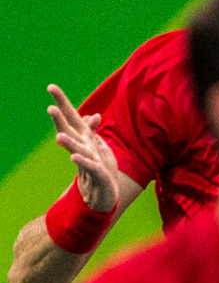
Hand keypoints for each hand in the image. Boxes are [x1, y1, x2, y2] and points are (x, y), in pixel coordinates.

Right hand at [47, 84, 119, 212]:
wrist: (103, 195)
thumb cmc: (100, 169)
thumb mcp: (98, 147)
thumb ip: (92, 131)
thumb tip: (93, 114)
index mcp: (83, 140)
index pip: (71, 119)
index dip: (62, 103)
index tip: (51, 87)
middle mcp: (82, 149)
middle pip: (69, 132)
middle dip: (60, 121)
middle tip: (50, 108)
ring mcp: (88, 162)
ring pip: (77, 151)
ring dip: (68, 144)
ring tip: (58, 137)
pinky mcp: (98, 175)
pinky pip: (90, 168)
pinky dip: (83, 162)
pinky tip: (74, 157)